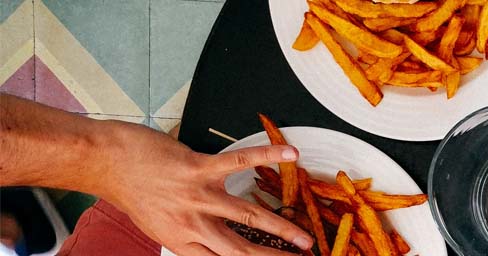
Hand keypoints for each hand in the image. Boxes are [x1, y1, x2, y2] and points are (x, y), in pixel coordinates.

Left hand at [90, 121, 311, 255]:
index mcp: (182, 242)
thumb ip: (188, 236)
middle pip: (241, 250)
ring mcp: (196, 197)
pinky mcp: (197, 168)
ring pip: (247, 218)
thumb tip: (217, 244)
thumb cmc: (132, 191)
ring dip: (281, 229)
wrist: (106, 163)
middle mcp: (191, 225)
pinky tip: (289, 154)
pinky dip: (267, 157)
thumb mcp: (158, 226)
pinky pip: (239, 163)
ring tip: (305, 238)